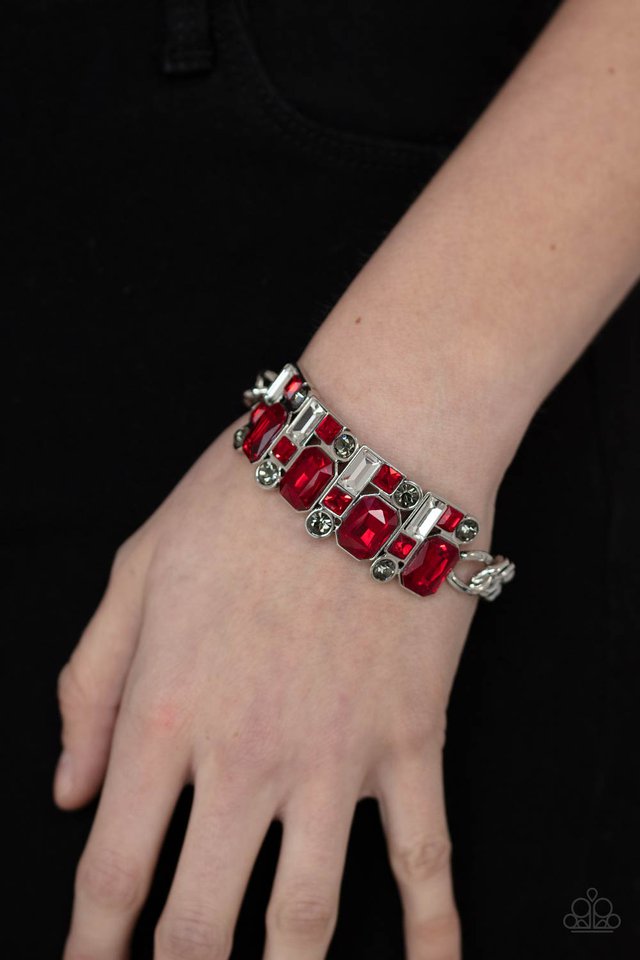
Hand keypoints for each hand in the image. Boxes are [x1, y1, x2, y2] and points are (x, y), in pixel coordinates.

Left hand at [55, 416, 490, 959]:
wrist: (372, 447)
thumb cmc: (246, 496)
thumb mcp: (137, 569)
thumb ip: (90, 682)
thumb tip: (63, 790)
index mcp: (166, 715)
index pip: (111, 873)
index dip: (90, 951)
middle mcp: (246, 757)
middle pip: (199, 927)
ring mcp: (336, 757)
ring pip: (306, 920)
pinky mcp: (411, 741)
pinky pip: (427, 859)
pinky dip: (434, 934)